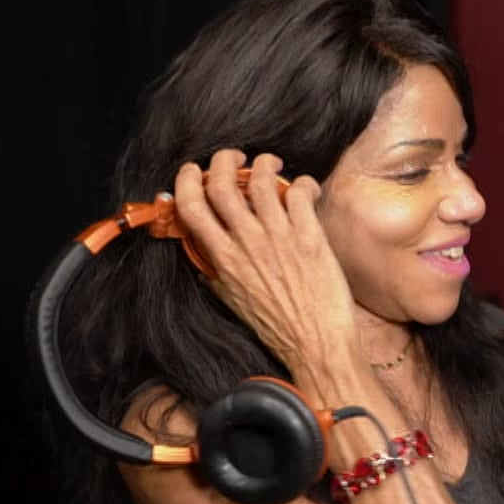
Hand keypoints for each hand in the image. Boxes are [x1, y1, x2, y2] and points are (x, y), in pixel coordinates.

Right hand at [171, 149, 357, 370]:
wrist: (315, 344)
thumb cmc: (277, 327)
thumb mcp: (231, 299)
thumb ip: (215, 269)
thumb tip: (203, 249)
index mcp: (223, 259)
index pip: (190, 207)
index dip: (187, 180)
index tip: (194, 170)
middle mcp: (247, 244)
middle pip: (222, 184)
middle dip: (224, 161)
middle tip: (235, 158)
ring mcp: (279, 238)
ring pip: (262, 180)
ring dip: (265, 164)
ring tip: (271, 164)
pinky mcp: (309, 237)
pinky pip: (300, 194)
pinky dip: (302, 183)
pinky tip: (305, 188)